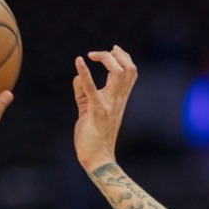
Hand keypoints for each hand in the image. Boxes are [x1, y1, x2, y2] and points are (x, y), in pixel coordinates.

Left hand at [73, 45, 137, 171]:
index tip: (110, 50)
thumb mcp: (87, 109)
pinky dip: (86, 73)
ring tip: (92, 55)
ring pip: (120, 74)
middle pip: (129, 69)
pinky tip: (79, 61)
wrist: (97, 158)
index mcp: (118, 99)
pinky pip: (93, 89)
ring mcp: (109, 105)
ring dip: (106, 59)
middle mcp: (118, 100)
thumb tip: (78, 76)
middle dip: (116, 55)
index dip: (123, 57)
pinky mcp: (97, 112)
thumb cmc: (92, 136)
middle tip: (98, 54)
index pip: (130, 72)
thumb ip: (83, 92)